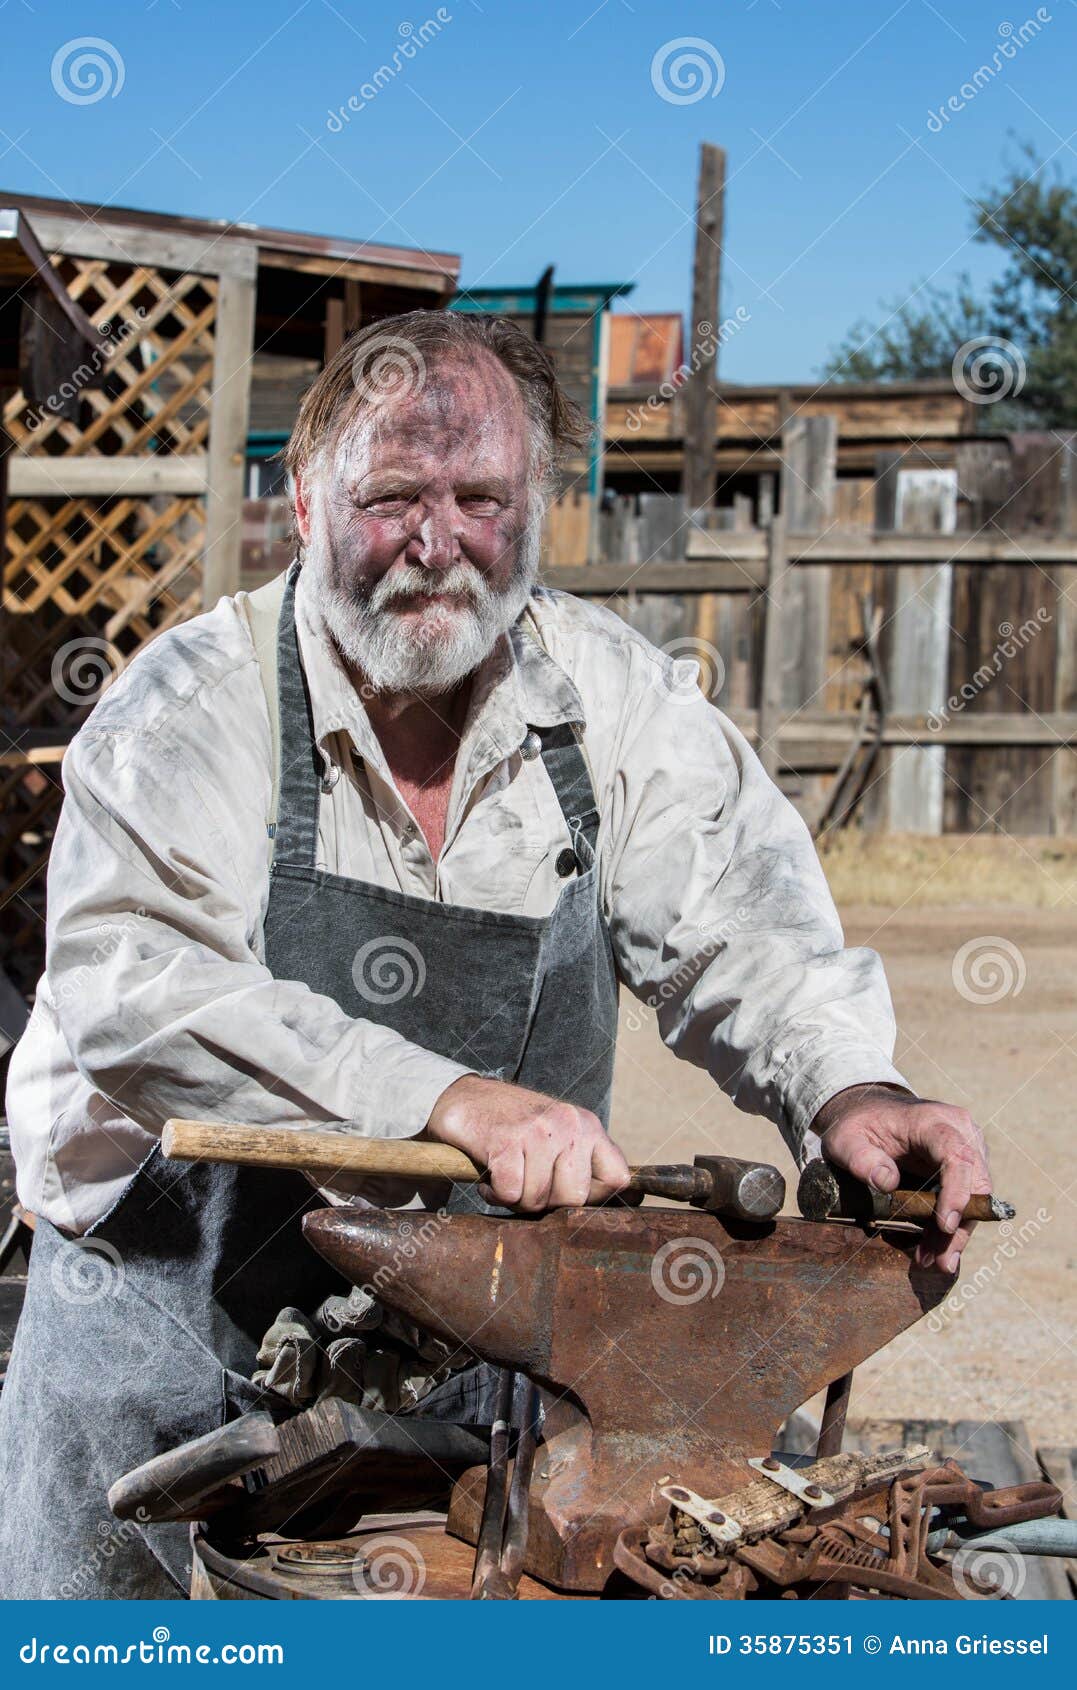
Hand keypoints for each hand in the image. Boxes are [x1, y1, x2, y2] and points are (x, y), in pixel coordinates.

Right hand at [426, 1074, 630, 1211]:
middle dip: (547, 1203)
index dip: (595, 1199)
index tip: (567, 1197)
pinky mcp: (506, 1141)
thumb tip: (626, 1202)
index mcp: (588, 1125)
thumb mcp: (561, 1136)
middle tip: (527, 1186)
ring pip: (538, 1199)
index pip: (618, 1179)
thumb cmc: (516, 1127)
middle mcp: (569, 1124)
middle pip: (574, 1198)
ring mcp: (538, 1131)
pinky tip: (490, 1176)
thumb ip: (585, 1163)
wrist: (466, 1099)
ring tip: (507, 1177)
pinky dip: (494, 1194)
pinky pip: (509, 1194)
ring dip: (515, 1200)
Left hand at [811, 1083, 990, 1273]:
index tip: (945, 1226)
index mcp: (932, 1121)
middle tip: (939, 1261)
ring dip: (954, 1235)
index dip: (957, 1191)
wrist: (868, 1112)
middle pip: (974, 1183)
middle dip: (959, 1227)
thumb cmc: (857, 1125)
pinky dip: (948, 1229)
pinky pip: (964, 1202)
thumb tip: (887, 1183)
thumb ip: (859, 1158)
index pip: (956, 1154)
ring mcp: (967, 1149)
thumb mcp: (844, 1139)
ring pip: (974, 1198)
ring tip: (928, 1260)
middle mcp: (960, 1132)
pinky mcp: (963, 1168)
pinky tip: (930, 1250)